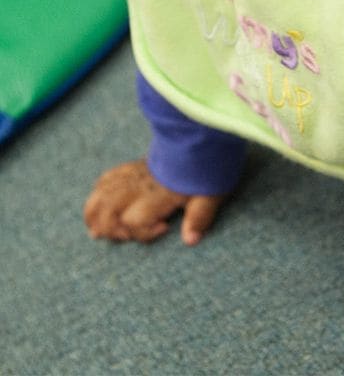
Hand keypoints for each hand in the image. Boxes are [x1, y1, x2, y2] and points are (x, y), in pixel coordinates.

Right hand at [83, 159, 224, 245]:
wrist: (202, 140)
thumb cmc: (207, 170)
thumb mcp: (210, 194)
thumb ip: (199, 216)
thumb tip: (190, 240)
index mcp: (160, 193)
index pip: (134, 220)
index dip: (143, 232)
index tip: (164, 227)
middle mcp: (141, 184)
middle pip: (108, 209)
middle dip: (109, 228)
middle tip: (124, 236)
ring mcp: (134, 174)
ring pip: (101, 194)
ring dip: (95, 215)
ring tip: (99, 231)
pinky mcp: (133, 166)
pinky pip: (106, 179)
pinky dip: (98, 195)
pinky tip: (101, 206)